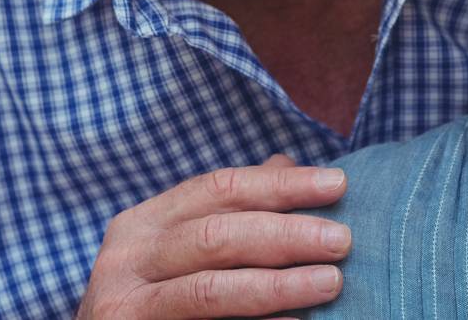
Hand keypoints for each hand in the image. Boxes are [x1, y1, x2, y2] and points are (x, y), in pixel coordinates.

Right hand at [76, 153, 350, 318]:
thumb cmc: (152, 298)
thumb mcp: (174, 247)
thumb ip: (226, 210)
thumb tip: (287, 162)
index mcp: (142, 223)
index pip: (219, 188)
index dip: (281, 185)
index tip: (339, 184)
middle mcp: (126, 259)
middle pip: (217, 235)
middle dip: (286, 234)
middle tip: (342, 240)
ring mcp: (125, 307)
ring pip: (210, 290)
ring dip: (278, 285)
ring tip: (330, 282)